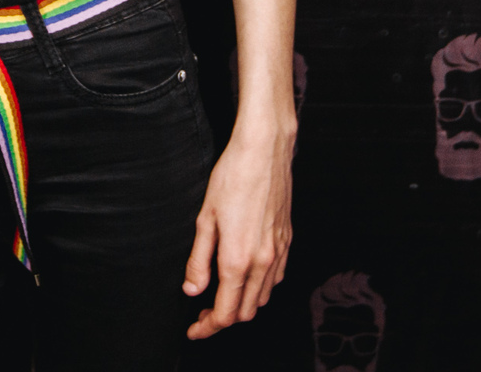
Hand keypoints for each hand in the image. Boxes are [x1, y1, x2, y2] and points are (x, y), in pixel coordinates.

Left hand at [182, 120, 294, 338]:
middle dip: (223, 319)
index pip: (225, 313)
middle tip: (203, 312)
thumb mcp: (205, 218)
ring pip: (263, 298)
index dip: (207, 327)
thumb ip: (199, 259)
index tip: (194, 329)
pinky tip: (247, 276)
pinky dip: (260, 288)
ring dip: (242, 304)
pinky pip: (276, 278)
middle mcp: (262, 262)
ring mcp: (278, 252)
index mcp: (238, 259)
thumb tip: (192, 289)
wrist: (265, 151)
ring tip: (222, 294)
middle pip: (245, 312)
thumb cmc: (232, 177)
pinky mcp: (287, 240)